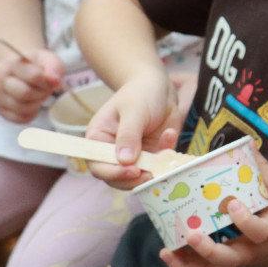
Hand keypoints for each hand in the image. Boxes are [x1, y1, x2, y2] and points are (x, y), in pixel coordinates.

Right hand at [0, 47, 61, 122]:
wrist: (19, 69)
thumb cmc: (35, 65)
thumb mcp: (48, 59)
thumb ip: (54, 68)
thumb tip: (55, 82)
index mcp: (11, 64)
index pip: (34, 76)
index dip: (48, 81)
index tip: (51, 80)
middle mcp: (0, 80)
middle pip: (26, 93)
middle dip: (42, 93)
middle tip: (45, 88)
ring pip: (23, 108)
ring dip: (37, 103)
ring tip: (39, 94)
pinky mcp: (1, 110)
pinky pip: (21, 118)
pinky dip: (32, 113)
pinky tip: (32, 102)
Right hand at [85, 69, 180, 189]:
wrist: (160, 86)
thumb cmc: (140, 93)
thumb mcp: (133, 110)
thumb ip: (128, 135)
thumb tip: (125, 161)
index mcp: (99, 140)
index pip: (98, 165)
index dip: (113, 173)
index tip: (133, 171)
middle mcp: (113, 152)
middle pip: (117, 177)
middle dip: (134, 180)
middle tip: (150, 174)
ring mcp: (134, 156)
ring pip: (139, 177)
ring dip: (152, 172)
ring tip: (164, 158)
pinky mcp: (152, 155)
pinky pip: (159, 165)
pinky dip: (166, 155)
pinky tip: (169, 133)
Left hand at [159, 154, 267, 266]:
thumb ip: (262, 168)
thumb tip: (245, 141)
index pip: (258, 231)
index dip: (245, 220)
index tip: (232, 203)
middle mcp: (253, 249)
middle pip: (229, 260)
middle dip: (208, 250)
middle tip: (192, 234)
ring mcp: (241, 260)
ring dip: (188, 266)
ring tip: (166, 251)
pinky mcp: (233, 264)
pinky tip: (169, 254)